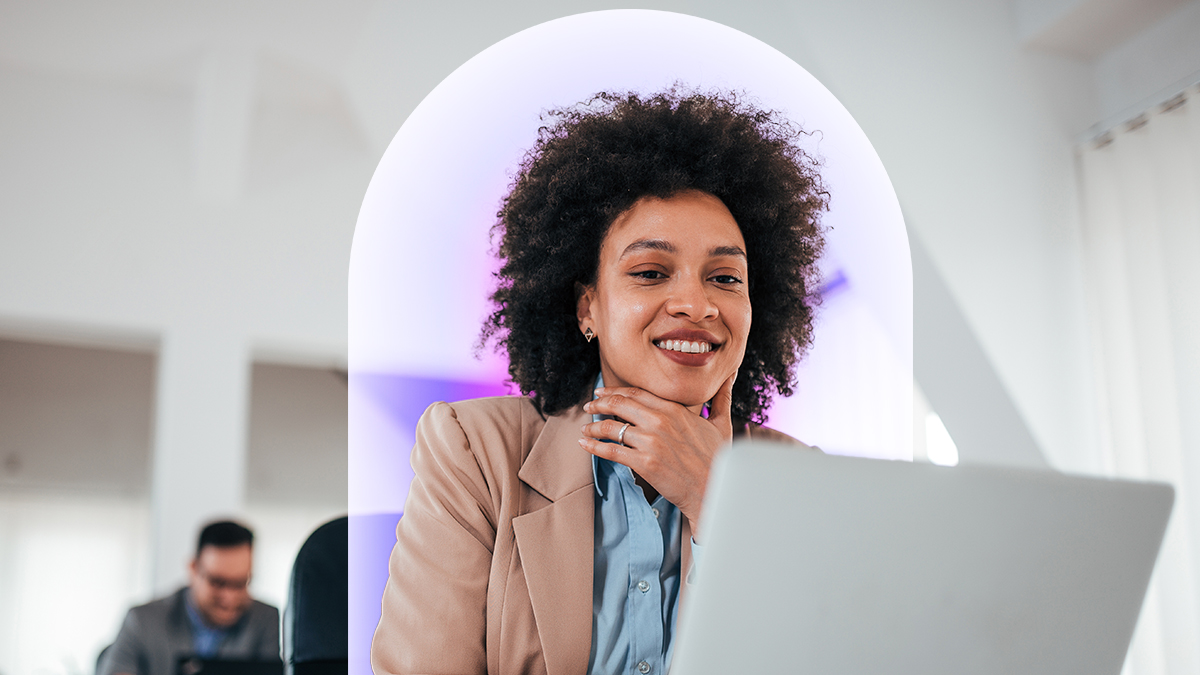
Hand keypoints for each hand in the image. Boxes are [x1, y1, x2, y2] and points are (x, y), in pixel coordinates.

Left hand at [579, 371, 736, 537]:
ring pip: (612, 427)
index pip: (637, 393)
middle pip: (620, 404)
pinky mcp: (643, 463)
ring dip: (594, 426)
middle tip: (590, 405)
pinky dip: (594, 447)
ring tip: (586, 428)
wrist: (714, 489)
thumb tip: (730, 374)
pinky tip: (585, 444)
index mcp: (674, 409)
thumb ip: (721, 397)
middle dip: (600, 403)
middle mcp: (660, 421)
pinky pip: (611, 451)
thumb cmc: (719, 459)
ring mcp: (650, 442)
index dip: (616, 391)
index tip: (603, 392)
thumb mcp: (722, 423)